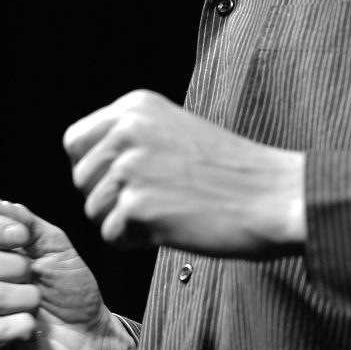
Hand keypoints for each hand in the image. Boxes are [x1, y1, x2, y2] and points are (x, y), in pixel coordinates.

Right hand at [0, 195, 133, 349]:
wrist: (93, 336)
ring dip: (25, 298)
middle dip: (14, 266)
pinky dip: (22, 327)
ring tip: (37, 305)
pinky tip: (33, 330)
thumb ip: (21, 220)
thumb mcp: (52, 245)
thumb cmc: (69, 290)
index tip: (22, 235)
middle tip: (34, 277)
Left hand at [64, 90, 305, 256]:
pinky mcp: (137, 206)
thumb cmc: (231, 172)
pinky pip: (112, 237)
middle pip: (81, 180)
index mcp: (135, 106)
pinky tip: (171, 229)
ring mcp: (130, 167)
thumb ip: (132, 138)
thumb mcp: (174, 130)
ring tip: (168, 213)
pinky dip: (137, 243)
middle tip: (154, 202)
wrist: (276, 196)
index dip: (93, 168)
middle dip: (109, 200)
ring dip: (124, 223)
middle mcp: (127, 130)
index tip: (123, 181)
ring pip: (93, 211)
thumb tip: (86, 165)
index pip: (75, 141)